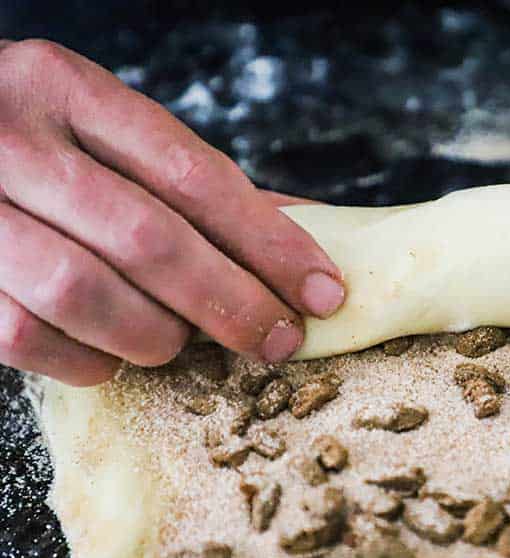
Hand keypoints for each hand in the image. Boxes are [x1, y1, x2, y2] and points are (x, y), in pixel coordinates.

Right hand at [0, 40, 345, 385]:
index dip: (271, 243)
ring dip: (156, 336)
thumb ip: (190, 182)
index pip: (194, 174)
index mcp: (67, 89)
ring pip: (84, 293)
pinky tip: (114, 355)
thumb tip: (304, 231)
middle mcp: (11, 137)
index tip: (323, 290)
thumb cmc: (34, 143)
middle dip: (232, 302)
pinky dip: (89, 360)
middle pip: (149, 238)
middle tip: (279, 338)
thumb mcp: (103, 131)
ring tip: (183, 343)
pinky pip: (27, 335)